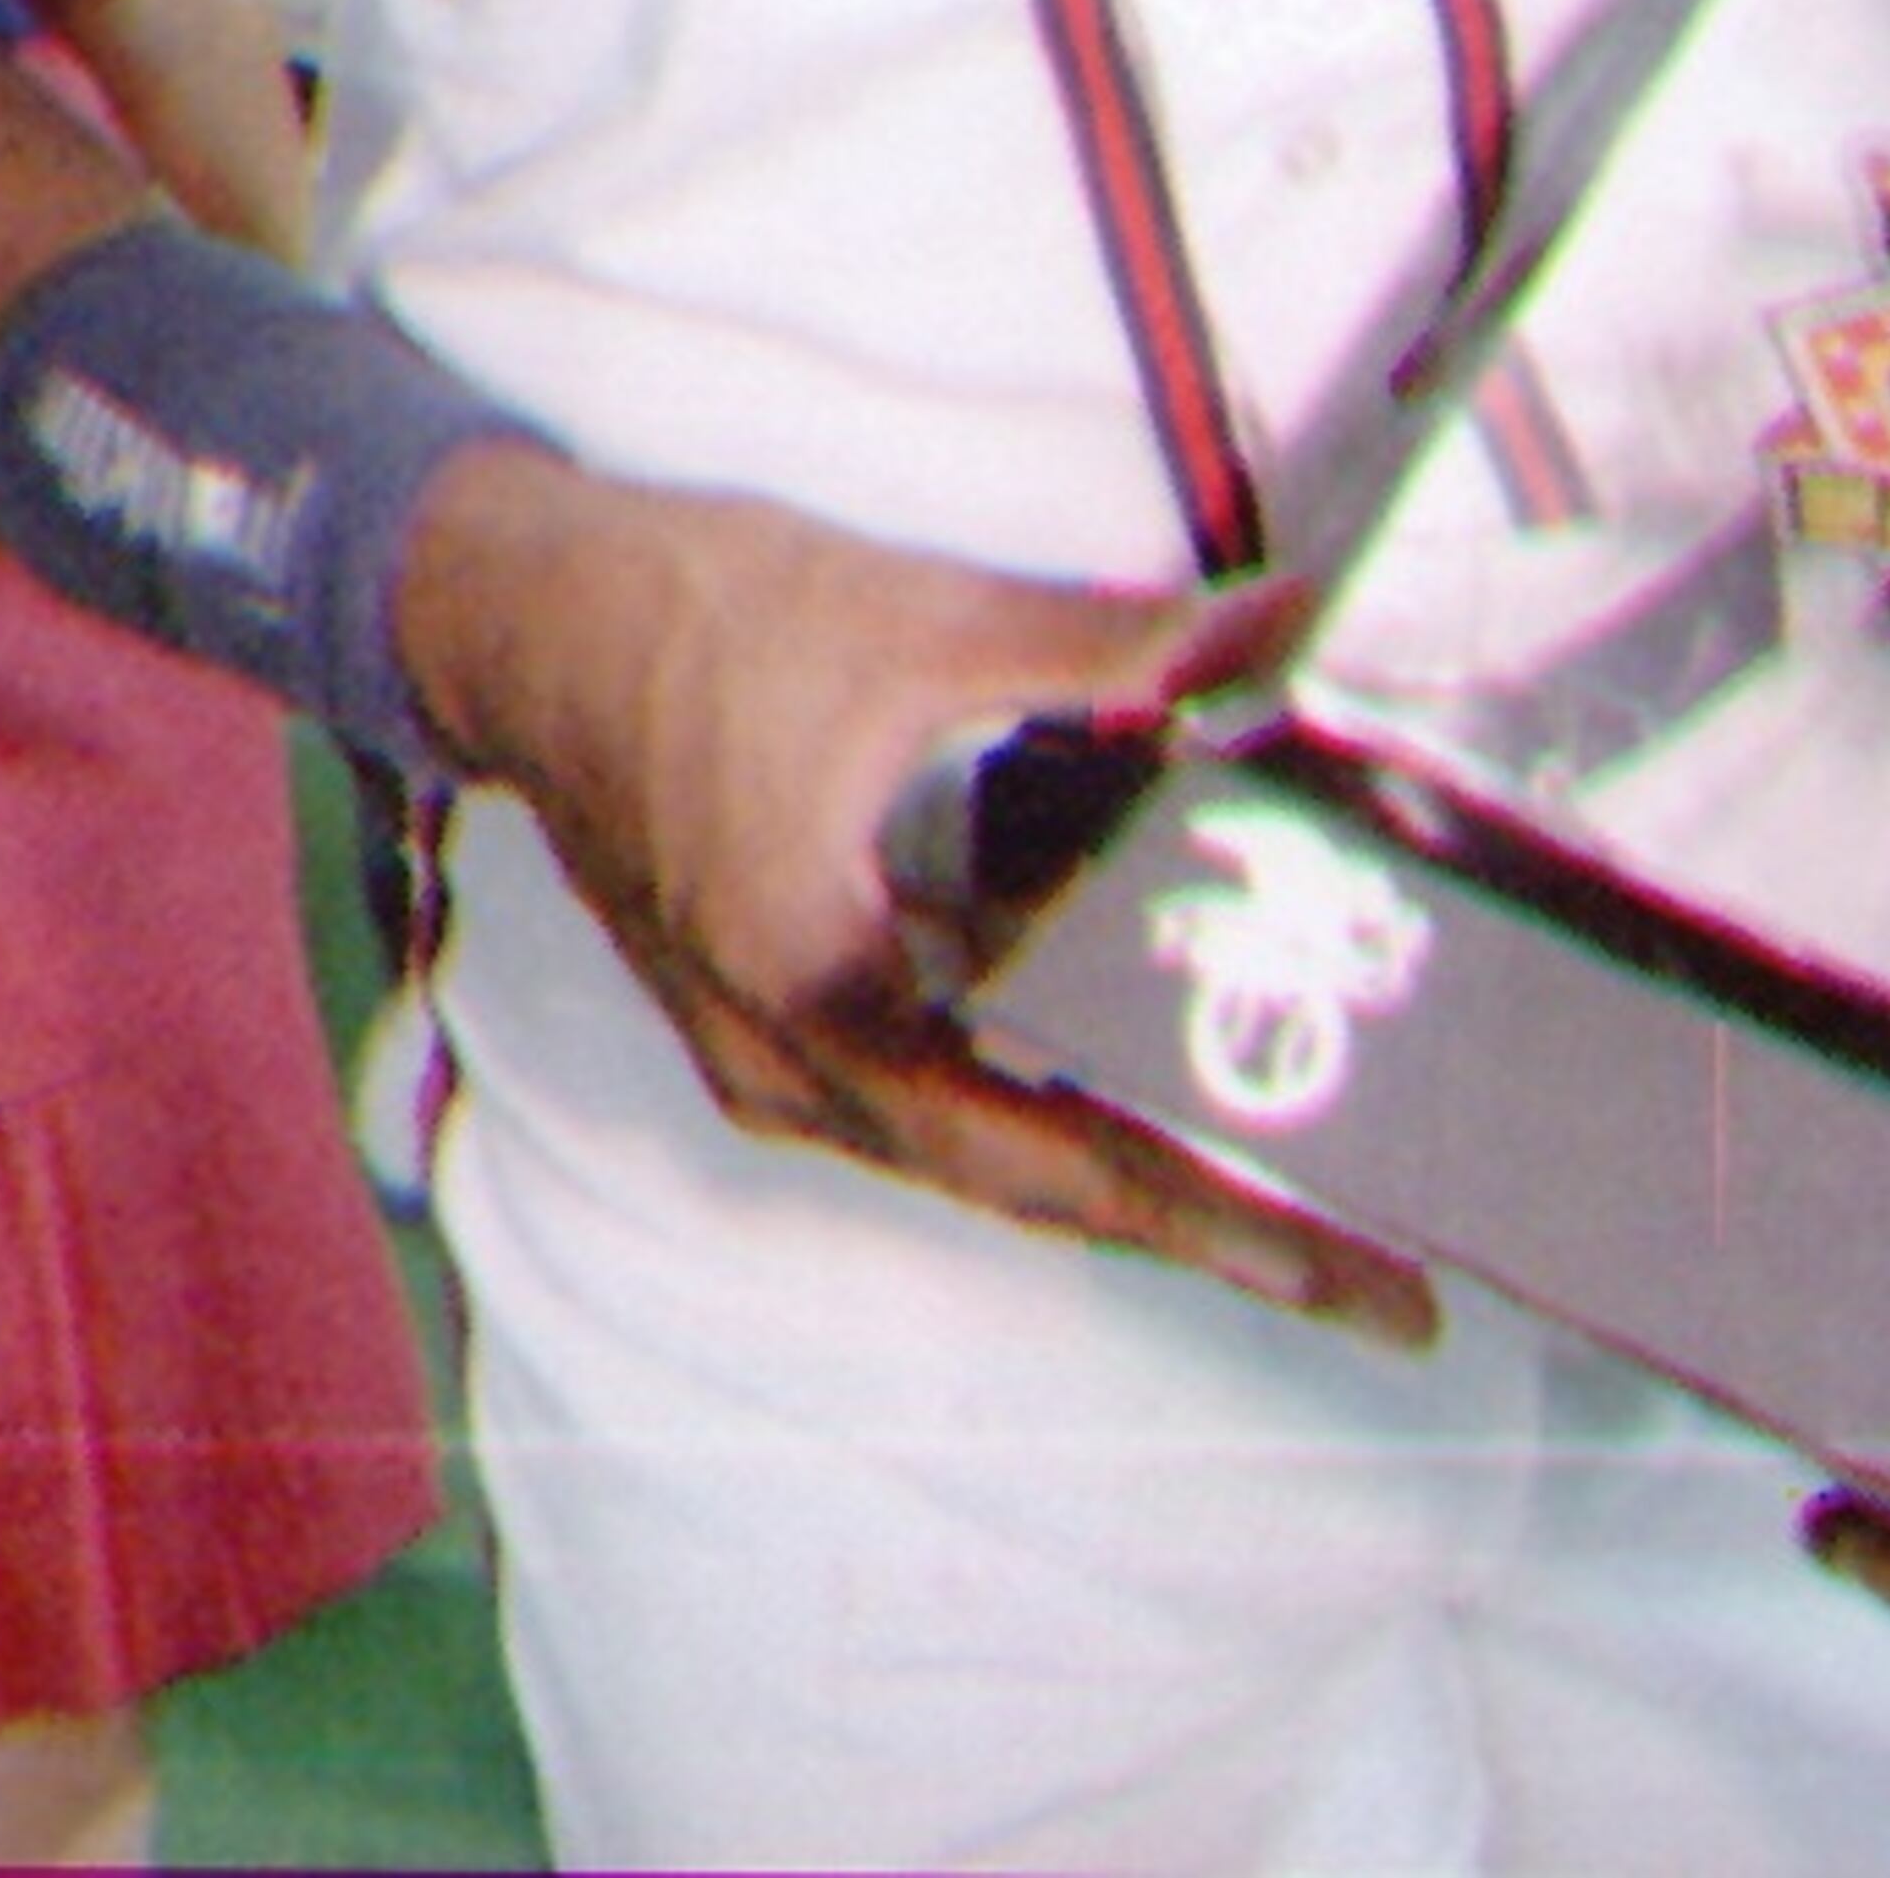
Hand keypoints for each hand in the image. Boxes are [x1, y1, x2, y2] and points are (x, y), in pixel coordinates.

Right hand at [403, 440, 1434, 1342]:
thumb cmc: (689, 617)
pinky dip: (1042, 1112)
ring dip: (1126, 1176)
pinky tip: (1134, 1091)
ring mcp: (770, 1060)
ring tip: (1287, 1198)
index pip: (1050, 1153)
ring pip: (981, 1157)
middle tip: (1371, 1271)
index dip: (1207, 1219)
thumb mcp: (917, 619)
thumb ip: (1103, 642)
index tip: (1338, 1274)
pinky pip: (932, 1105)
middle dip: (1206, 1228)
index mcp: (821, 995)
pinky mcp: (770, 1020)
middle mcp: (789, 1068)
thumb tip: (1271, 631)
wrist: (518, 616)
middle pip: (1032, 1186)